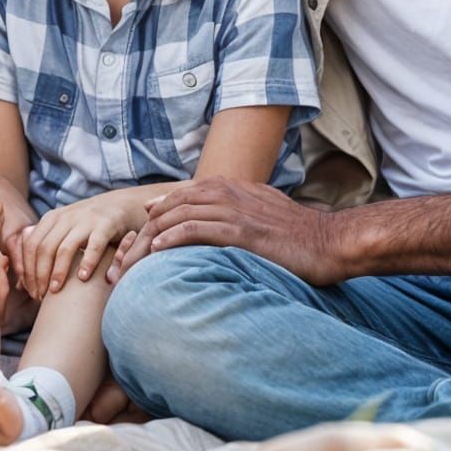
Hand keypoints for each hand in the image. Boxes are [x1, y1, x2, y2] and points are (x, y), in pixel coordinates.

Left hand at [17, 192, 145, 296]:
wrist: (123, 205)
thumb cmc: (89, 227)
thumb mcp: (64, 231)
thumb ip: (44, 250)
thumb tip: (20, 284)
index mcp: (52, 218)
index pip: (31, 245)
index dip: (27, 269)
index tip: (29, 290)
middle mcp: (67, 216)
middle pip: (44, 248)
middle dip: (39, 275)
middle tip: (40, 296)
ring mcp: (86, 219)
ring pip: (65, 248)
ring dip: (58, 272)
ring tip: (56, 292)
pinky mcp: (107, 224)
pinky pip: (94, 246)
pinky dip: (87, 263)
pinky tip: (83, 278)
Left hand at [106, 178, 344, 285]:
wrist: (328, 241)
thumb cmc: (296, 232)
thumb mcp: (261, 211)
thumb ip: (233, 210)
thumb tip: (208, 222)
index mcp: (228, 187)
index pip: (177, 198)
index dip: (153, 220)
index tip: (134, 242)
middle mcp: (227, 192)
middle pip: (170, 207)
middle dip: (142, 233)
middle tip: (122, 260)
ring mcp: (234, 209)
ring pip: (177, 217)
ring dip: (149, 240)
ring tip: (129, 263)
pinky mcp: (241, 231)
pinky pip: (197, 229)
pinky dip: (173, 237)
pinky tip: (157, 250)